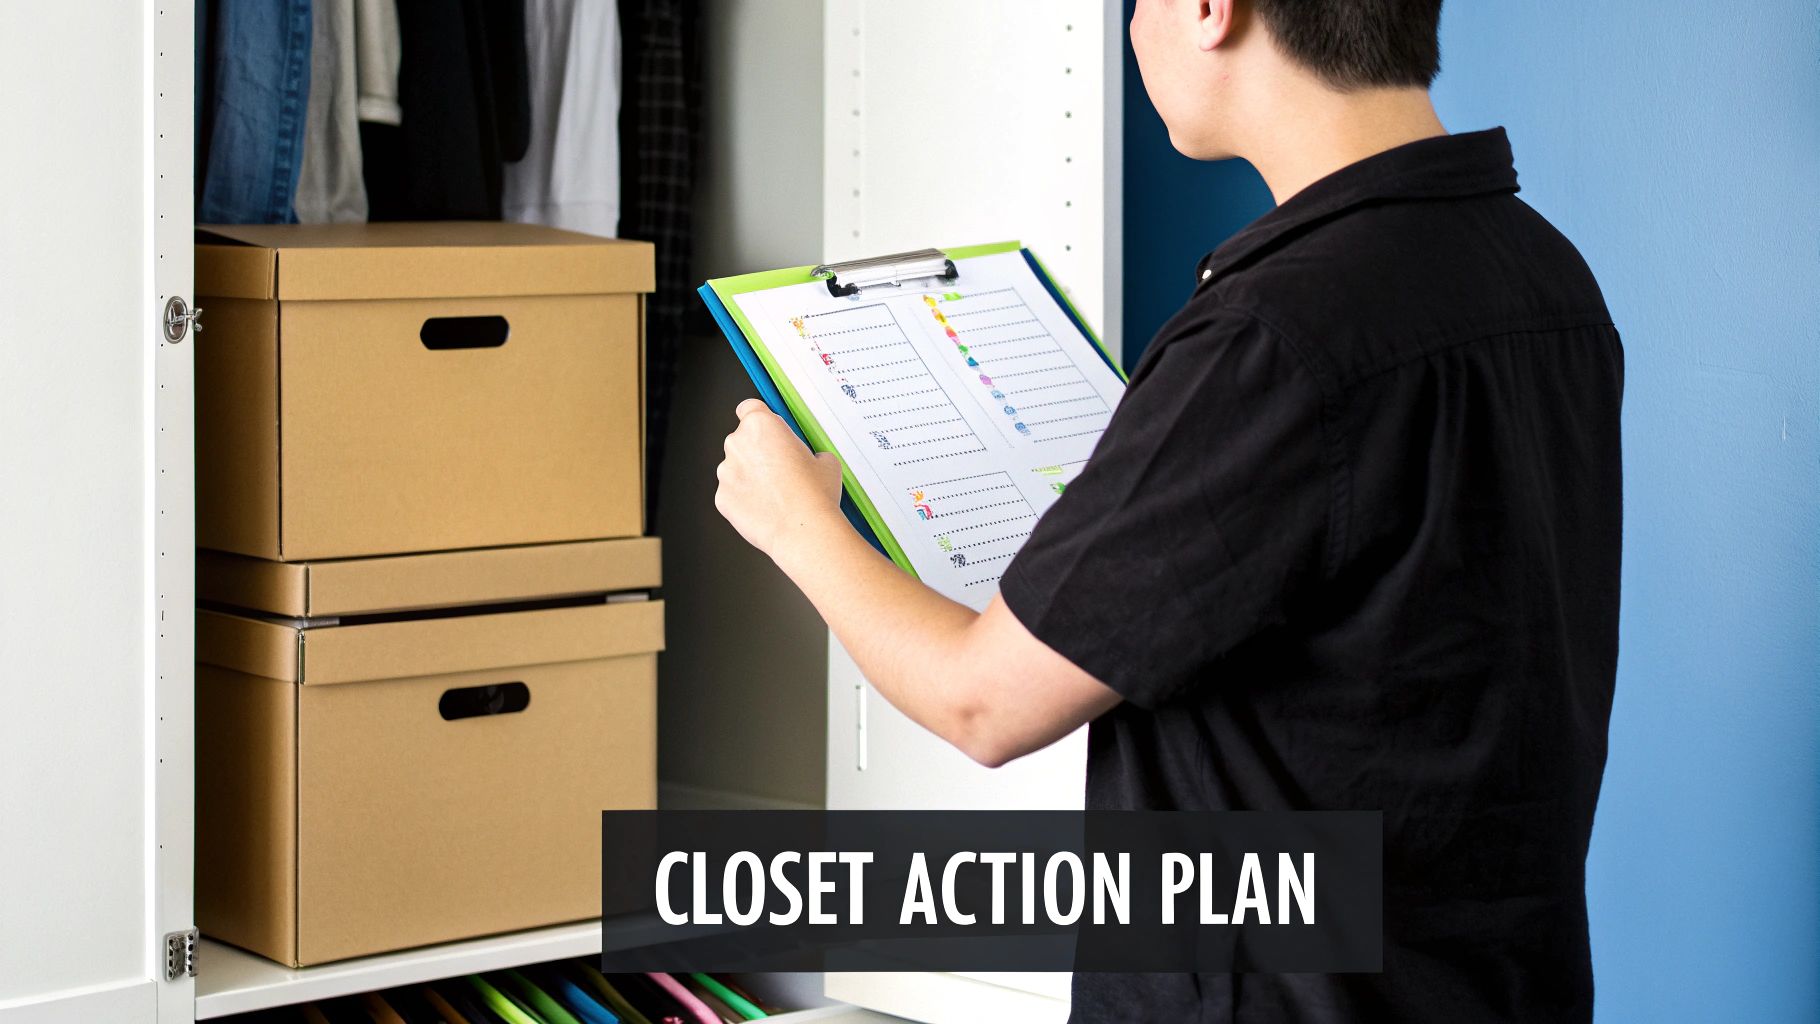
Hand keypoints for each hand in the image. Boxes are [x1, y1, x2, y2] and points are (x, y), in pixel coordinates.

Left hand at [716, 398, 845, 557]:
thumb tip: (806, 459)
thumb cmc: (814, 495)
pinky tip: (766, 507)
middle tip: (783, 468)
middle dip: (759, 451)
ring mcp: (726, 472)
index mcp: (761, 425)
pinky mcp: (722, 498)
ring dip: (751, 475)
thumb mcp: (825, 459)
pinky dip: (745, 498)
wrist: (804, 532)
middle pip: (743, 439)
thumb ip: (807, 450)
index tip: (768, 429)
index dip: (761, 418)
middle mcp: (738, 444)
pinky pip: (733, 492)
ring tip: (777, 493)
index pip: (749, 407)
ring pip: (736, 467)